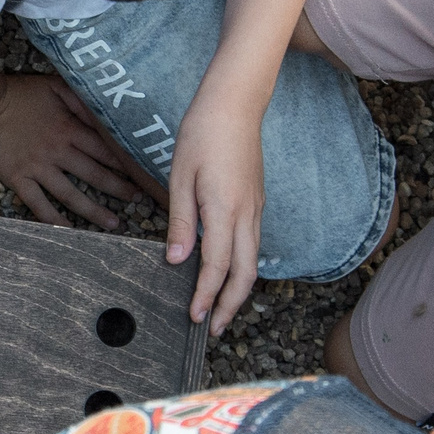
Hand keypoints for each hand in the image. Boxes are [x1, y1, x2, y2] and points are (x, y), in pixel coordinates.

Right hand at [0, 72, 160, 230]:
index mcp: (69, 129)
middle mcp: (58, 152)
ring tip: (113, 224)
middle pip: (95, 174)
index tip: (142, 173)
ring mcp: (39, 168)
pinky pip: (39, 204)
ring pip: (72, 195)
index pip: (104, 150)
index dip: (125, 163)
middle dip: (119, 189)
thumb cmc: (18, 92)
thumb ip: (79, 98)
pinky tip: (68, 231)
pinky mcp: (19, 179)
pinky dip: (53, 220)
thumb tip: (102, 111)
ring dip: (94, 211)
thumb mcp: (54, 85)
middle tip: (137, 201)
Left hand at [166, 96, 264, 332]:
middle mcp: (247, 214)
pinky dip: (243, 268)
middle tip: (213, 328)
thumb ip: (181, 222)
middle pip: (246, 274)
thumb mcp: (180, 178)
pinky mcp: (256, 202)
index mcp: (225, 209)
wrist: (234, 104)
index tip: (195, 318)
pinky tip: (228, 274)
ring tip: (220, 309)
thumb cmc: (201, 135)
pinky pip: (253, 244)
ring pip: (254, 261)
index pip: (217, 266)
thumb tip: (177, 260)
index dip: (206, 296)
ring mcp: (256, 209)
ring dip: (239, 290)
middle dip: (230, 306)